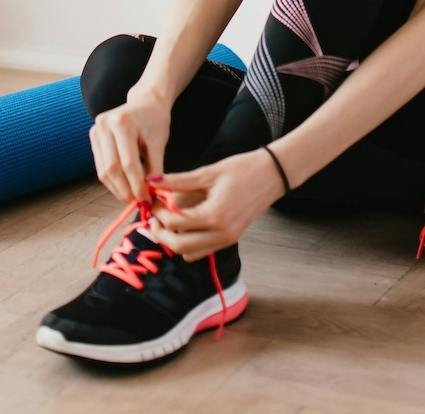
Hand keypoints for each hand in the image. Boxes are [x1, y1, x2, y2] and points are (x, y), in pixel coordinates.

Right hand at [88, 96, 170, 204]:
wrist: (146, 102)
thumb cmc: (155, 121)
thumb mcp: (159, 144)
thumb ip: (155, 171)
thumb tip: (151, 198)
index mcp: (122, 122)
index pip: (128, 163)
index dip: (137, 186)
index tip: (147, 201)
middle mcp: (104, 124)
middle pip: (112, 169)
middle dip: (126, 191)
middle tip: (140, 204)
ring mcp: (96, 130)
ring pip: (104, 171)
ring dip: (118, 189)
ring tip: (133, 198)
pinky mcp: (93, 137)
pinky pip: (101, 167)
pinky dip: (113, 181)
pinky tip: (125, 188)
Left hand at [146, 149, 286, 259]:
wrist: (272, 175)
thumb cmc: (242, 169)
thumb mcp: (208, 173)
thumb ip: (178, 181)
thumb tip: (152, 181)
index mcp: (215, 216)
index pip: (175, 224)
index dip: (158, 213)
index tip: (152, 200)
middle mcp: (221, 234)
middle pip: (179, 247)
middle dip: (161, 233)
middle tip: (154, 215)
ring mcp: (227, 240)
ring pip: (190, 254)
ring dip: (174, 240)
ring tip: (168, 218)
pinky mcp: (230, 239)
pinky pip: (202, 250)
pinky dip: (189, 242)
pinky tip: (185, 222)